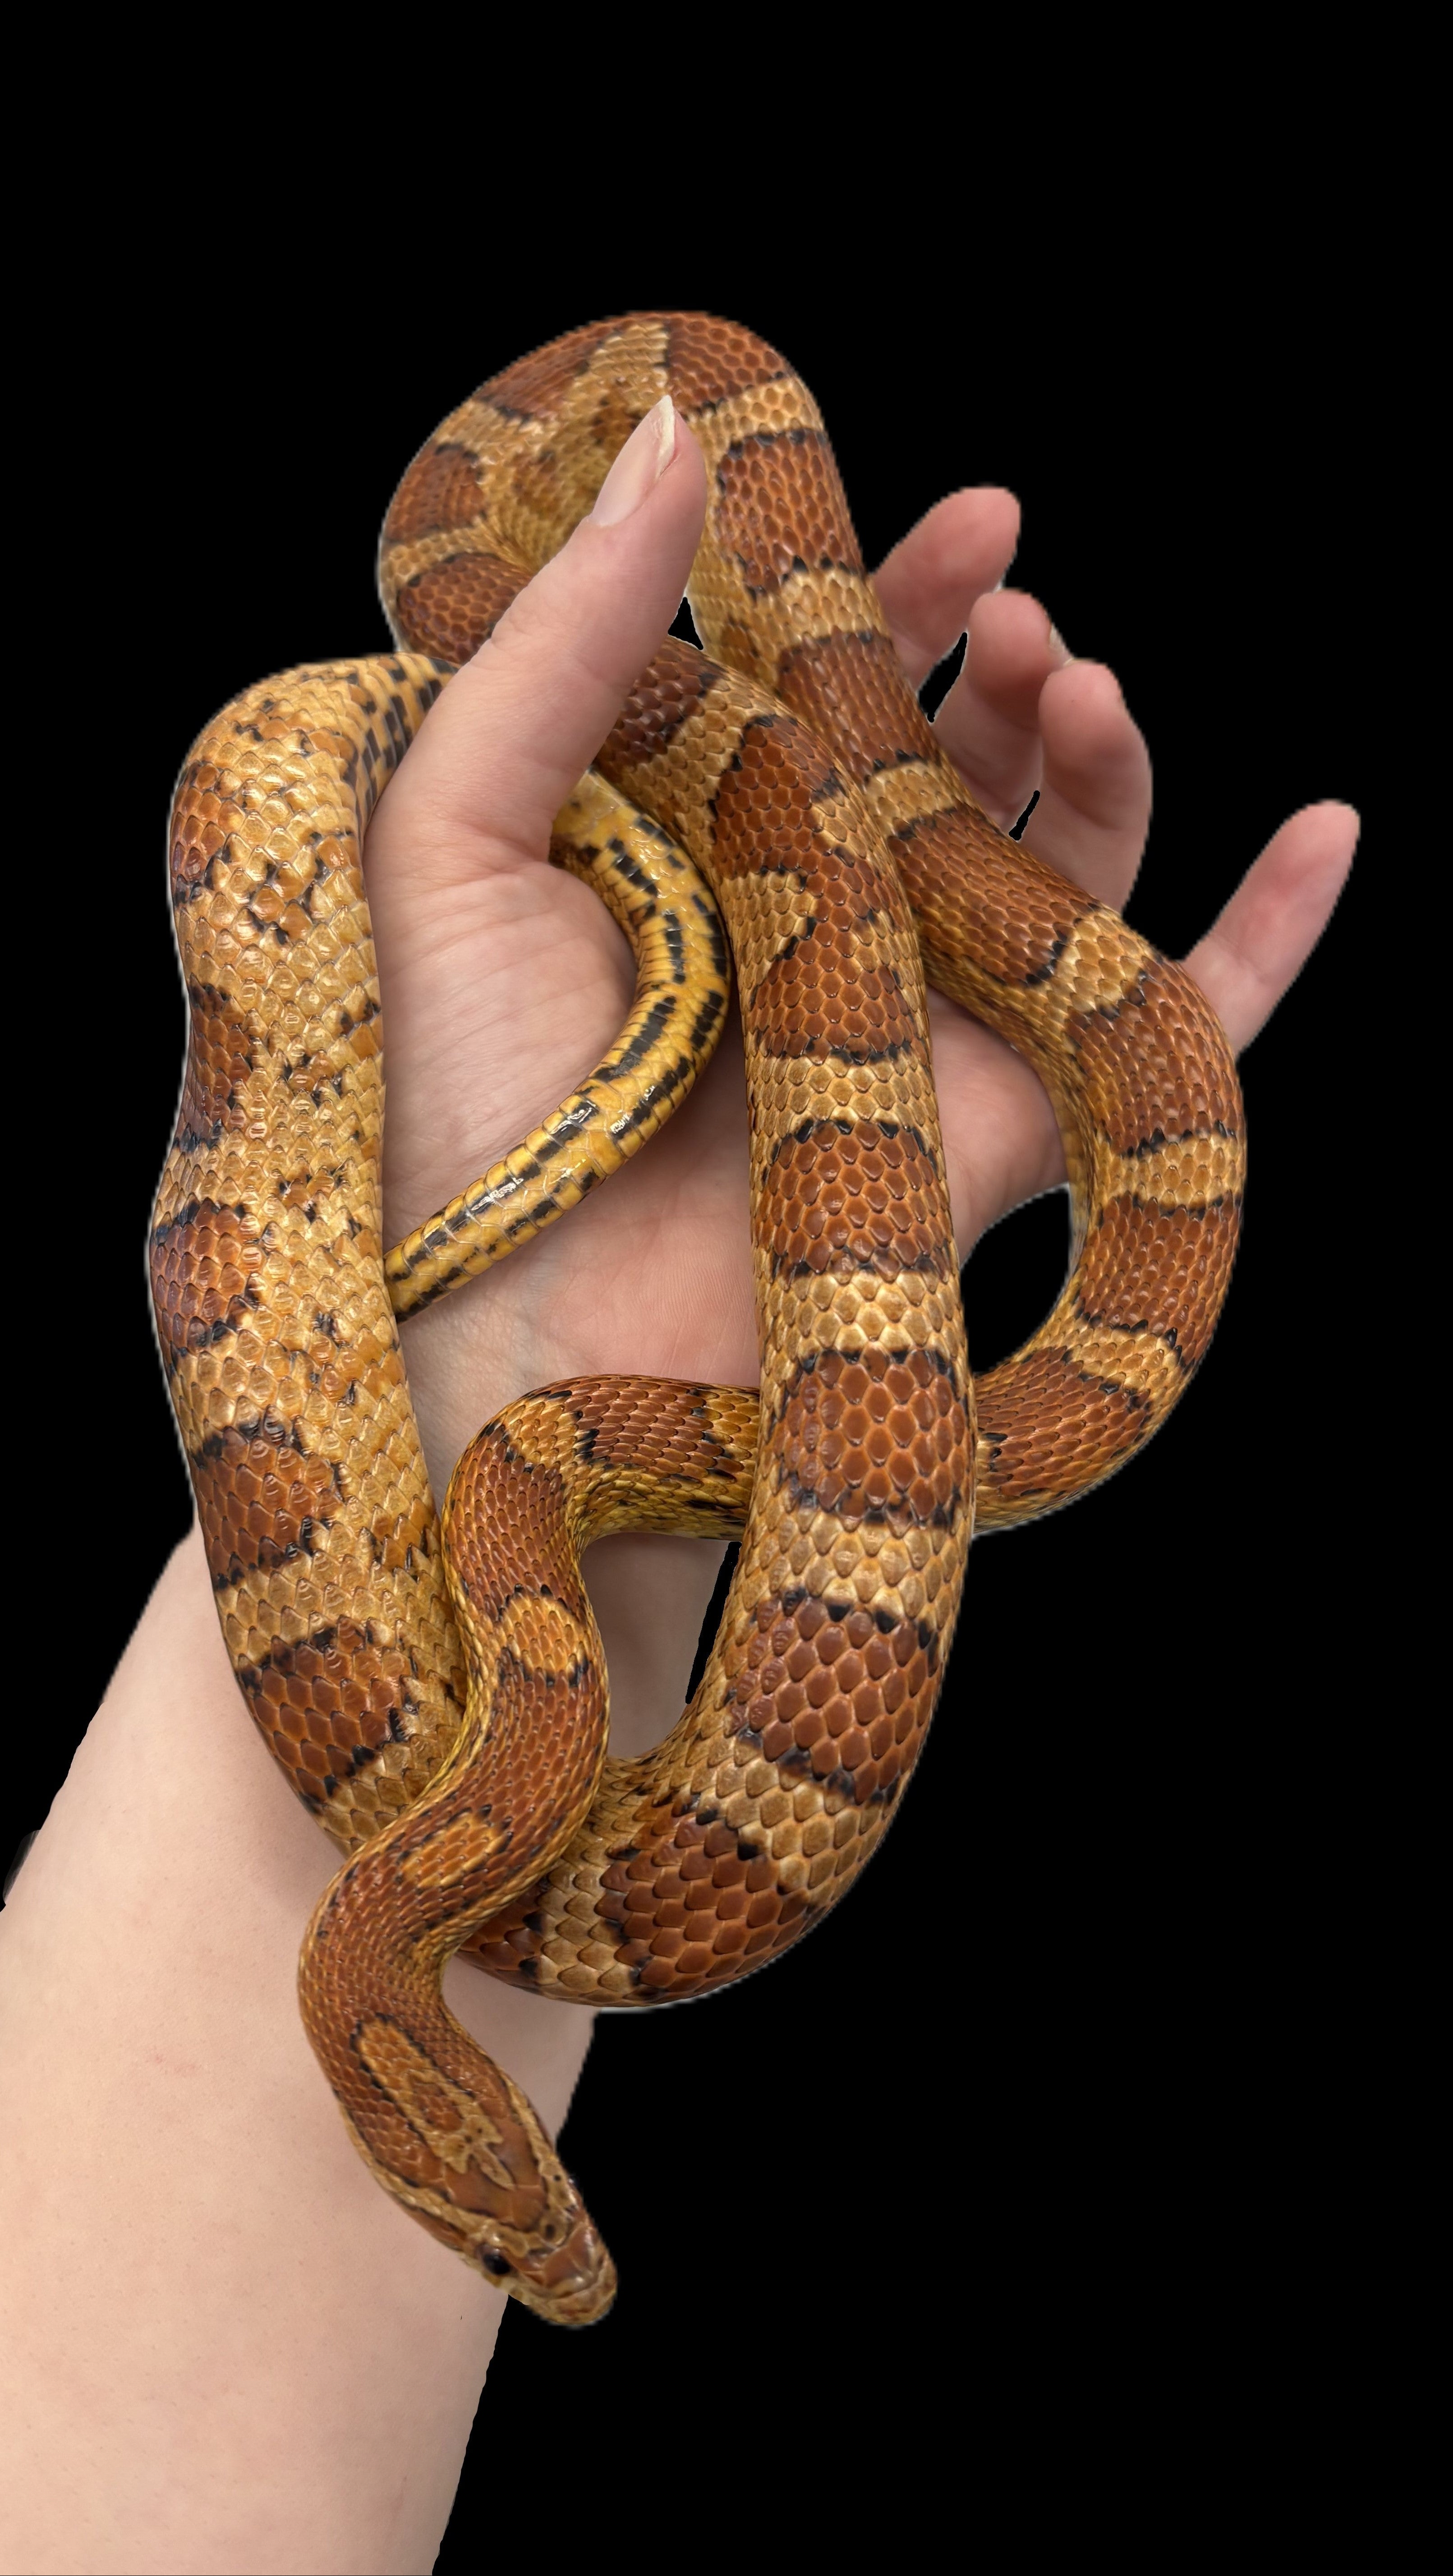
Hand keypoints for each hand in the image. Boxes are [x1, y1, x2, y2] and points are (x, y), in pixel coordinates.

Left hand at [363, 416, 1355, 1735]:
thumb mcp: (449, 831)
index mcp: (699, 848)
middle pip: (958, 760)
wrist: (509, 1334)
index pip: (823, 688)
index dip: (895, 595)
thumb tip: (671, 439)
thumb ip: (558, 637)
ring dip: (1102, 754)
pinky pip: (1169, 1031)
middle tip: (1013, 606)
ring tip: (1077, 680)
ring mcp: (924, 1025)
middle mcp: (820, 927)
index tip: (955, 518)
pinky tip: (1327, 831)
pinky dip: (1268, 939)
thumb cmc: (442, 1096)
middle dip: (1002, 658)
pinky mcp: (1004, 1125)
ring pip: (1062, 866)